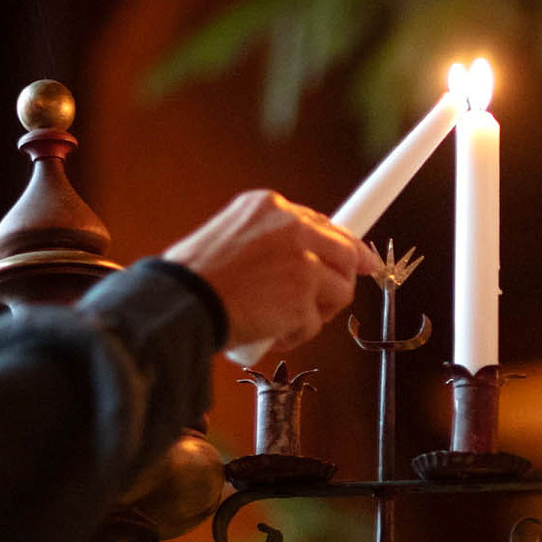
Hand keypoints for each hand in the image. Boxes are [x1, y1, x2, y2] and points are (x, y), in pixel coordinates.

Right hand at [163, 190, 377, 351]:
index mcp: (269, 206)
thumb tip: (309, 259)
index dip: (344, 246)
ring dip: (316, 312)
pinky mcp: (303, 298)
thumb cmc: (192, 278)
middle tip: (330, 301)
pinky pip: (315, 323)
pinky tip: (270, 332)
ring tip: (283, 320)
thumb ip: (269, 240)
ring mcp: (302, 263)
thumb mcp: (228, 235)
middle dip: (343, 280)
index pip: (322, 224)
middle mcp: (291, 227)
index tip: (362, 260)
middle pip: (346, 253)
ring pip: (339, 291)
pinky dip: (295, 335)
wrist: (178, 302)